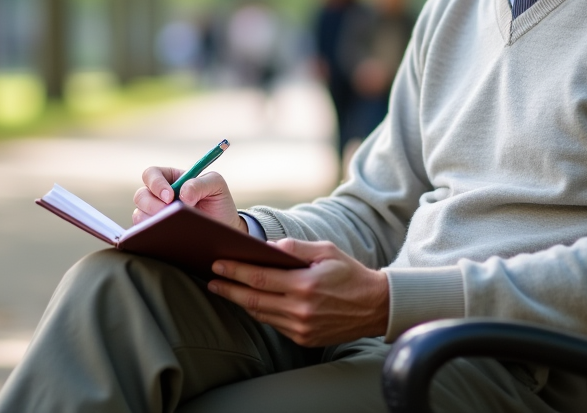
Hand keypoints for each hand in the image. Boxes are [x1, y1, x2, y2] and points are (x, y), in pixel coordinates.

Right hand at [133, 167, 244, 231]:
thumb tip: (183, 194)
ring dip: (151, 221)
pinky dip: (151, 235)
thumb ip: (201, 183)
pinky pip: (144, 234)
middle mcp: (158, 196)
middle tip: (167, 213)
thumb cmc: (218, 202)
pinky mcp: (155, 233)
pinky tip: (165, 237)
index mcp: (170, 178)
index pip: (152, 174)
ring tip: (168, 226)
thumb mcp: (216, 185)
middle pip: (141, 196)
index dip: (156, 183)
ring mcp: (154, 215)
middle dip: (152, 205)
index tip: (169, 196)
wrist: (223, 228)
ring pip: (139, 216)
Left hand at [206, 239, 388, 346]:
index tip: (218, 264)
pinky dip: (260, 312)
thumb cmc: (349, 273)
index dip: (235, 271)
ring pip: (261, 314)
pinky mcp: (304, 338)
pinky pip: (274, 324)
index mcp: (305, 284)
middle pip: (253, 299)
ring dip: (241, 302)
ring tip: (225, 289)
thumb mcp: (326, 251)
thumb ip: (294, 248)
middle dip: (229, 289)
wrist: (375, 306)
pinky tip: (250, 302)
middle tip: (211, 280)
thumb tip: (267, 247)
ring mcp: (302, 327)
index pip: (260, 278)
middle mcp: (301, 309)